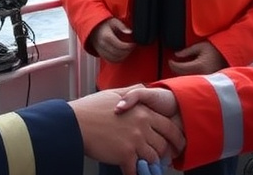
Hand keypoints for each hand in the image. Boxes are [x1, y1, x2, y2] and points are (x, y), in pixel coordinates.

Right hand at [70, 86, 184, 174]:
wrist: (74, 123)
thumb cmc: (91, 109)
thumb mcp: (115, 93)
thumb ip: (133, 92)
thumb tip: (143, 86)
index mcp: (143, 112)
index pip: (169, 127)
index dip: (176, 139)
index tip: (177, 146)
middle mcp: (142, 126)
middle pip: (162, 145)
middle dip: (162, 154)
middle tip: (161, 160)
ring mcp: (134, 140)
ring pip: (152, 158)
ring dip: (149, 164)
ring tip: (146, 167)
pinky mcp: (125, 154)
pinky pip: (136, 170)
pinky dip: (136, 174)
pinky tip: (134, 174)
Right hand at [90, 18, 135, 62]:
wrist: (93, 28)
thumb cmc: (104, 24)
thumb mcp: (113, 21)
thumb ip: (122, 26)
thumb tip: (129, 32)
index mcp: (106, 36)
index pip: (120, 45)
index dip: (129, 46)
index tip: (133, 44)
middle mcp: (102, 45)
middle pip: (118, 53)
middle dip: (127, 52)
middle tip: (132, 47)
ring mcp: (100, 50)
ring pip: (114, 59)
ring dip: (123, 56)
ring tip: (128, 51)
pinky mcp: (100, 54)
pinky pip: (110, 61)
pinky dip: (117, 60)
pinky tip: (122, 55)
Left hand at [168, 41, 227, 74]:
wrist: (229, 55)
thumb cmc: (214, 49)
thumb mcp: (200, 46)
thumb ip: (187, 51)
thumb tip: (176, 55)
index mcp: (199, 65)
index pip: (180, 68)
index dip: (172, 64)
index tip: (170, 60)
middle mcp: (201, 75)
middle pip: (182, 75)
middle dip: (176, 69)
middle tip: (173, 63)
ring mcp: (205, 80)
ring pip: (188, 79)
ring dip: (182, 74)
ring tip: (179, 66)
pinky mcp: (207, 82)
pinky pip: (195, 80)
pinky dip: (189, 76)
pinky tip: (188, 71)